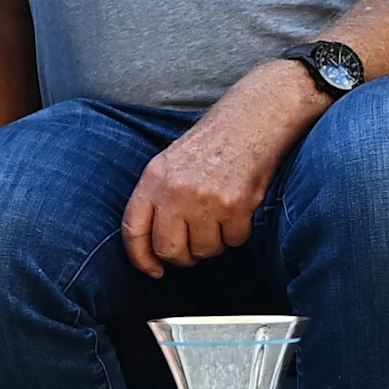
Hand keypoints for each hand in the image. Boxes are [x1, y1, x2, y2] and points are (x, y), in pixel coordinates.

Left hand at [120, 65, 327, 276]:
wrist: (254, 118)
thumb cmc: (215, 142)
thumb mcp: (172, 162)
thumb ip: (159, 198)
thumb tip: (154, 247)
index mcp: (154, 178)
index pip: (133, 230)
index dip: (141, 258)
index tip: (153, 270)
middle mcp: (175, 190)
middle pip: (169, 250)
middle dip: (184, 256)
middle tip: (196, 245)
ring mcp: (205, 199)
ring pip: (205, 251)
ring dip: (215, 243)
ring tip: (222, 217)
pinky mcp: (235, 205)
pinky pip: (234, 241)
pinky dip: (239, 233)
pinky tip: (240, 210)